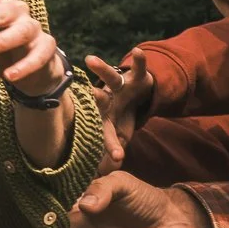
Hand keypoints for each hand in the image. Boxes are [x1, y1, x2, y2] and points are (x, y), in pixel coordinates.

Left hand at [86, 52, 153, 172]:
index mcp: (103, 116)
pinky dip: (140, 61)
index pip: (104, 132)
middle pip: (99, 99)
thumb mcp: (119, 135)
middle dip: (95, 98)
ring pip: (111, 77)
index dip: (111, 144)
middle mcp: (109, 98)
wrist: (136, 95)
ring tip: (90, 60)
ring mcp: (120, 86)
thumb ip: (112, 149)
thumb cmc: (123, 117)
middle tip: (88, 94)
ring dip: (102, 69)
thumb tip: (105, 175)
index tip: (118, 158)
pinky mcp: (136, 77)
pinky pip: (138, 68)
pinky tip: (138, 52)